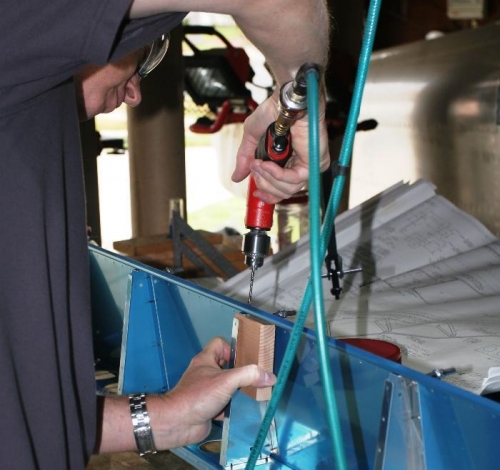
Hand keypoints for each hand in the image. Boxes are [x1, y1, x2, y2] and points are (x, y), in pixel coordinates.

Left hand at [153, 337, 275, 447]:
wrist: (177, 423)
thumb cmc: (199, 395)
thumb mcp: (227, 381)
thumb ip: (249, 376)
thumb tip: (270, 376)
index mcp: (206, 359)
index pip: (220, 343)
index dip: (232, 348)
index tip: (244, 360)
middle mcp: (204, 373)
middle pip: (226, 366)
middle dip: (240, 373)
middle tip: (255, 379)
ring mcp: (205, 390)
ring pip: (226, 386)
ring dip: (237, 391)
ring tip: (252, 395)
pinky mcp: (206, 407)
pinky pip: (223, 403)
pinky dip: (231, 407)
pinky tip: (240, 411)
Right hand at [231, 92, 330, 203]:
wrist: (285, 100)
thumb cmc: (274, 111)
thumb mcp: (252, 138)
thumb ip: (245, 159)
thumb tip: (236, 177)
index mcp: (288, 162)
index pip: (282, 190)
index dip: (268, 195)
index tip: (255, 194)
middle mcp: (299, 166)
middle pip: (283, 193)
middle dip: (263, 183)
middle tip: (253, 168)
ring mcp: (309, 166)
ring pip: (288, 189)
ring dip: (268, 178)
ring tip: (259, 164)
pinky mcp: (315, 163)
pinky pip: (294, 179)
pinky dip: (278, 174)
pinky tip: (268, 165)